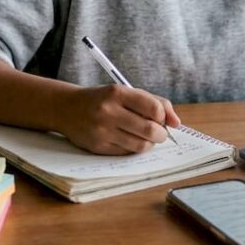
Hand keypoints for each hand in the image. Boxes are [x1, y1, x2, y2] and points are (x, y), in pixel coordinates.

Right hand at [58, 85, 180, 154]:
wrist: (67, 108)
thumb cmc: (102, 99)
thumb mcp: (125, 92)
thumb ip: (154, 102)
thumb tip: (176, 122)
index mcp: (117, 93)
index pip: (154, 108)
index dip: (163, 116)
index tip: (161, 119)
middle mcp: (108, 111)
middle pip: (149, 129)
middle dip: (161, 134)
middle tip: (159, 133)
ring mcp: (102, 130)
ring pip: (140, 145)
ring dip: (149, 144)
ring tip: (145, 137)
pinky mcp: (98, 146)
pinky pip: (126, 153)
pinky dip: (134, 149)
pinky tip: (130, 141)